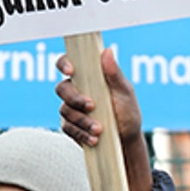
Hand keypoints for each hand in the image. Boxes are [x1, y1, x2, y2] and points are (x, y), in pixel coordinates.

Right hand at [56, 48, 152, 190]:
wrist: (126, 139)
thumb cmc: (127, 112)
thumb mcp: (125, 92)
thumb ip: (114, 74)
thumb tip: (107, 51)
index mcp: (88, 77)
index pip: (67, 63)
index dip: (64, 64)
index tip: (70, 71)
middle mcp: (76, 91)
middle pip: (62, 89)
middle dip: (76, 99)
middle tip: (92, 106)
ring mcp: (71, 109)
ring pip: (65, 110)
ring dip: (82, 120)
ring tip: (99, 130)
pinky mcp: (70, 126)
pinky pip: (68, 128)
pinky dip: (81, 133)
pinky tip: (94, 139)